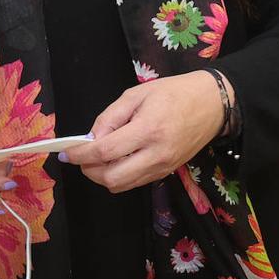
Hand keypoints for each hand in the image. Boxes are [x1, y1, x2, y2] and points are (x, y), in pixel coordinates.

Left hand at [63, 71, 229, 192]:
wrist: (212, 104)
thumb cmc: (173, 92)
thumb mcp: (136, 94)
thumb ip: (110, 117)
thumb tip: (91, 138)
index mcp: (148, 129)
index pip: (106, 151)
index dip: (81, 154)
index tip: (66, 153)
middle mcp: (157, 154)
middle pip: (112, 178)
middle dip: (89, 170)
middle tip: (81, 156)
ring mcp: (164, 167)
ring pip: (123, 186)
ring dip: (103, 176)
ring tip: (97, 157)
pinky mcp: (167, 172)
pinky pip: (135, 182)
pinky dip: (119, 175)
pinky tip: (116, 159)